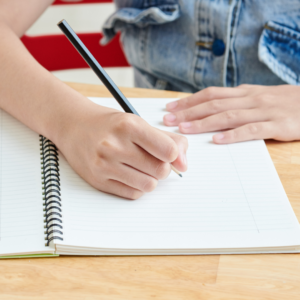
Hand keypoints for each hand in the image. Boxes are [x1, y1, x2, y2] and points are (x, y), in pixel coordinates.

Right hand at [57, 102, 187, 199]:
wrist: (74, 126)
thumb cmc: (110, 124)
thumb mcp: (138, 123)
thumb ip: (167, 140)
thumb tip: (184, 164)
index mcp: (129, 126)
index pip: (168, 151)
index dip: (173, 154)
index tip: (168, 152)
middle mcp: (114, 145)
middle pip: (161, 170)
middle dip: (163, 167)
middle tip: (152, 159)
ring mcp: (104, 165)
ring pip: (149, 185)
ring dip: (151, 178)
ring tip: (140, 167)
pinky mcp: (98, 181)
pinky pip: (133, 194)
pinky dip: (137, 187)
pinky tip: (129, 174)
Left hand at [163, 84, 299, 143]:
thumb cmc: (284, 101)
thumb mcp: (258, 96)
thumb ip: (236, 101)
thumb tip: (210, 107)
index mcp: (244, 93)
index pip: (210, 94)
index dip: (189, 101)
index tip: (170, 107)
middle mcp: (249, 99)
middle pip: (213, 104)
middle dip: (188, 112)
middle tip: (167, 119)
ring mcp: (263, 111)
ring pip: (227, 116)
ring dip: (204, 123)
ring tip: (184, 129)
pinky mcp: (278, 125)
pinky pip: (252, 130)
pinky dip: (233, 135)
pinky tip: (217, 140)